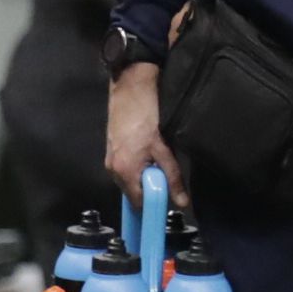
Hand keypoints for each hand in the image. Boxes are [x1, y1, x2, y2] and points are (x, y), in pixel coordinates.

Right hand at [104, 64, 188, 207]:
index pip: (139, 202)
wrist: (130, 89)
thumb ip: (173, 176)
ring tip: (159, 156)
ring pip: (132, 179)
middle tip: (166, 170)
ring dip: (147, 174)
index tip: (169, 196)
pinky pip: (128, 167)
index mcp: (124, 171)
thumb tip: (181, 201)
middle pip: (135, 191)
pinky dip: (141, 165)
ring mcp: (111, 159)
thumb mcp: (164, 148)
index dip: (156, 202)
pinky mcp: (113, 150)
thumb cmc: (144, 115)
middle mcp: (113, 168)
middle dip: (152, 186)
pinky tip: (150, 150)